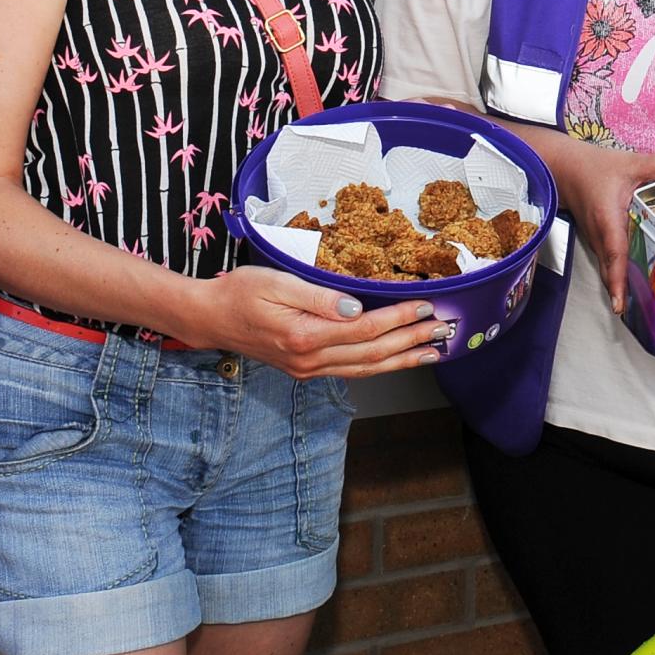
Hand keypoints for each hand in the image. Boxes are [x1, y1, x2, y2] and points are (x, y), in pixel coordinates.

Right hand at [177, 266, 448, 378]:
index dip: (398, 319)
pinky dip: (382, 366)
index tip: (425, 307)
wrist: (212, 318)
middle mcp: (310, 360)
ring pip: (367, 369)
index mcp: (303, 336)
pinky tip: (400, 358)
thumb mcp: (274, 282)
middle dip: (411, 341)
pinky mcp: (308, 370)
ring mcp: (309, 369)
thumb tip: (354, 307)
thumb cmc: (240, 293)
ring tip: (434, 350)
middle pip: (372, 354)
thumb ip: (316, 296)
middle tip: (443, 330)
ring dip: (403, 359)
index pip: (363, 330)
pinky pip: (353, 371)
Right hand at [555, 144, 654, 313]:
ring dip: (623, 288)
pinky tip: (637, 286)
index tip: (620, 304)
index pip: (615, 253)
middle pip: (612, 270)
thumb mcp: (634, 163)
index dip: (618, 279)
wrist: (567, 171)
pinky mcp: (598, 243)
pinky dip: (620, 277)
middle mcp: (600, 236)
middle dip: (625, 293)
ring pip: (609, 270)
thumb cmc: (598, 168)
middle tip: (644, 315)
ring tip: (644, 308)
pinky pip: (609, 264)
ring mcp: (596, 242)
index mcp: (609, 219)